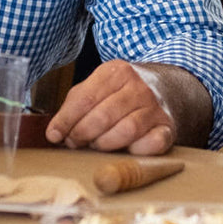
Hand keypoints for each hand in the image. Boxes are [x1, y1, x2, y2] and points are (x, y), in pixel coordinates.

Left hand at [45, 60, 175, 154]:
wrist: (165, 89)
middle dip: (83, 134)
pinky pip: (152, 144)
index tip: (55, 135)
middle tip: (75, 142)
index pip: (85, 98)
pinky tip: (126, 149)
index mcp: (117, 71)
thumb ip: (75, 105)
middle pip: (103, 116)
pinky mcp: (168, 127)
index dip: (66, 120)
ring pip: (126, 130)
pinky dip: (136, 151)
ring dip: (105, 144)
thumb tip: (54, 133)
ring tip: (97, 144)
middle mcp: (138, 87)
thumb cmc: (121, 93)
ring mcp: (155, 107)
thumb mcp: (98, 87)